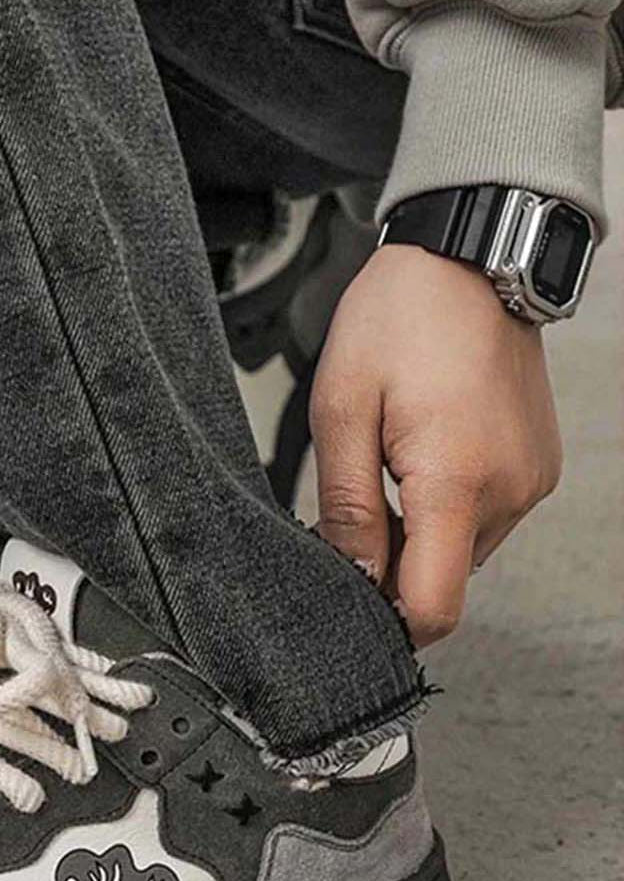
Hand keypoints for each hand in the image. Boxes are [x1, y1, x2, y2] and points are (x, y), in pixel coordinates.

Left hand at [310, 244, 561, 645]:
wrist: (468, 260)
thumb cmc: (400, 320)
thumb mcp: (341, 409)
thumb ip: (345, 506)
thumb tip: (352, 577)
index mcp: (456, 482)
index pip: (434, 606)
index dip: (388, 619)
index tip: (350, 597)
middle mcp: (508, 491)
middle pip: (444, 578)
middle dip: (392, 559)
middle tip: (356, 495)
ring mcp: (531, 480)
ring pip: (462, 548)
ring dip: (419, 527)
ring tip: (392, 457)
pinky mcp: (538, 467)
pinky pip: (485, 515)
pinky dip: (448, 502)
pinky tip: (423, 448)